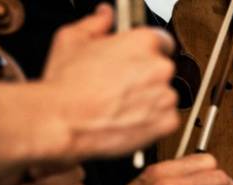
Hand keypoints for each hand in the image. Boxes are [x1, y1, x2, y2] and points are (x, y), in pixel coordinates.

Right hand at [41, 4, 178, 158]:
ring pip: (164, 95)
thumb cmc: (67, 83)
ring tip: (120, 102)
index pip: (160, 40)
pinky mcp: (167, 122)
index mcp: (143, 42)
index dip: (145, 50)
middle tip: (119, 83)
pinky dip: (151, 120)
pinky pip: (165, 118)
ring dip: (149, 98)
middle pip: (161, 69)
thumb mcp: (72, 39)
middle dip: (144, 75)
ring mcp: (166, 96)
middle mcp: (160, 67)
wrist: (64, 121)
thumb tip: (105, 14)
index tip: (135, 58)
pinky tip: (127, 117)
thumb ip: (96, 22)